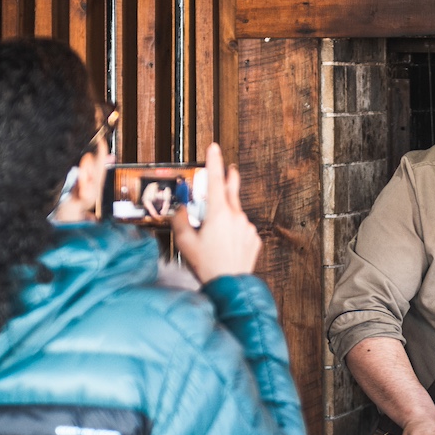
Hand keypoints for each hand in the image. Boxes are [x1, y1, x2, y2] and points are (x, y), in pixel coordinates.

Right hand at [173, 144, 262, 282]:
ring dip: (226, 216)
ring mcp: (247, 227)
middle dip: (229, 177)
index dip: (213, 161)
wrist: (231, 287)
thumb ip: (180, 220)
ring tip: (216, 235)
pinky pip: (242, 229)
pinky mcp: (254, 239)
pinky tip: (226, 245)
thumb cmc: (207, 266)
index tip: (214, 147)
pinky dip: (234, 231)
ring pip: (235, 214)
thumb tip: (180, 210)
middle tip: (229, 168)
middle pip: (232, 190)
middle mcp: (236, 216)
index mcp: (218, 214)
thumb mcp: (185, 242)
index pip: (214, 180)